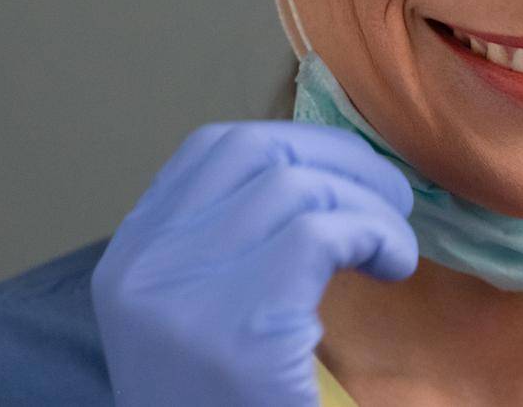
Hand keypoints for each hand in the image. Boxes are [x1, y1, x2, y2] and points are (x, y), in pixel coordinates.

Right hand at [90, 120, 418, 405]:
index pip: (209, 151)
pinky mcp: (239, 335)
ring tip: (394, 248)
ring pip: (298, 189)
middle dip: (341, 161)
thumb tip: (314, 165)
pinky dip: (376, 235)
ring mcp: (183, 302)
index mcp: (128, 261)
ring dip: (370, 205)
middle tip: (390, 198)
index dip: (292, 142)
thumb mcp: (197, 314)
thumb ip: (226, 242)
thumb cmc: (227, 403)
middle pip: (258, 156)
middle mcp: (142, 273)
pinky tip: (394, 264)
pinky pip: (323, 236)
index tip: (341, 168)